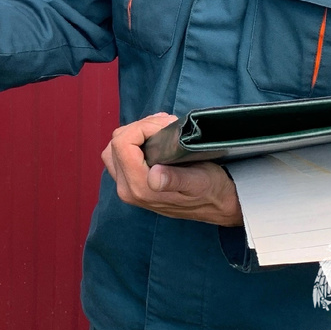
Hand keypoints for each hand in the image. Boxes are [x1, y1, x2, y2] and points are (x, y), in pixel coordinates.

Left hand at [101, 113, 242, 226]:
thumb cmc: (210, 191)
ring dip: (135, 133)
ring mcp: (126, 187)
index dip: (142, 127)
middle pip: (116, 144)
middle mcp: (127, 189)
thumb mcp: (198, 183)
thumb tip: (153, 177)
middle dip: (140, 128)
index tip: (166, 124)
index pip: (122, 144)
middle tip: (166, 123)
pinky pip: (120, 156)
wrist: (216, 205)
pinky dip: (134, 141)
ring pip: (114, 149)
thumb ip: (175, 180)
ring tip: (160, 128)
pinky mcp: (130, 183)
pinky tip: (154, 136)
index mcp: (140, 188)